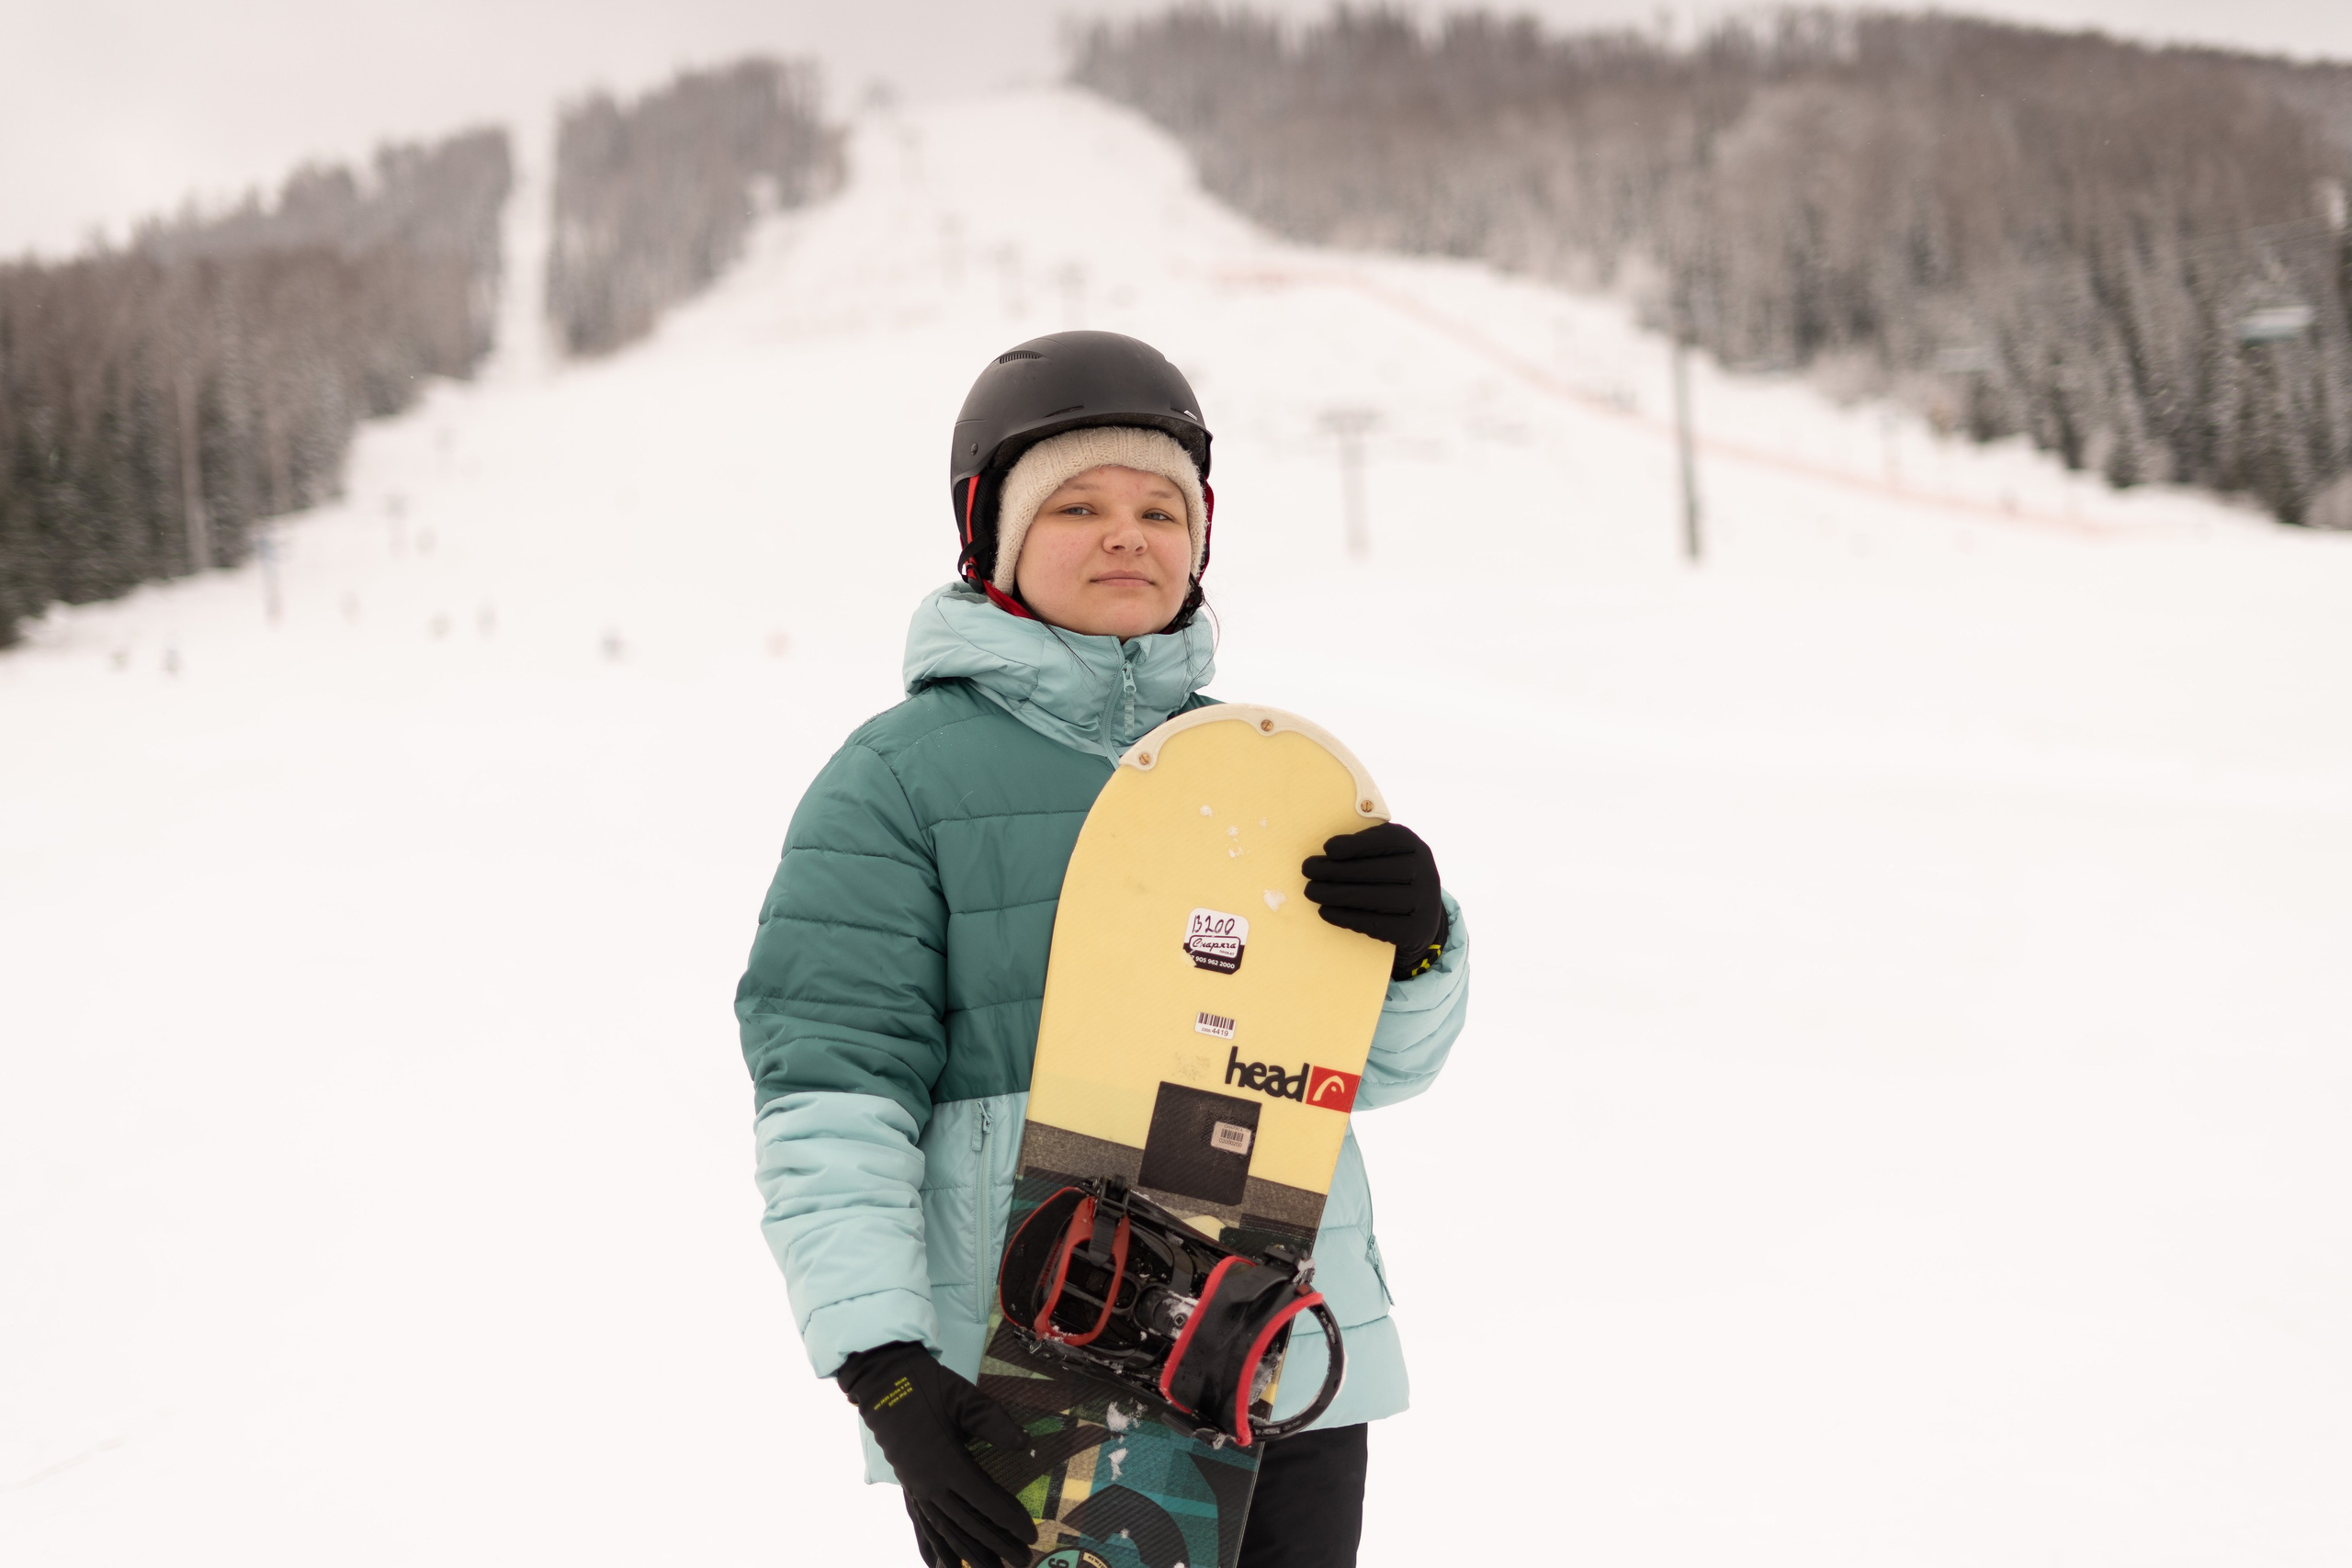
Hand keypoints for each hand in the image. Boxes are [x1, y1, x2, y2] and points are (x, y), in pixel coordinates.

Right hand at [836, 1342, 1037, 1567]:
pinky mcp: (908, 1484)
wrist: (884, 1379)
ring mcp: (916, 1486)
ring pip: (944, 1530)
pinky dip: (930, 1545)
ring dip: (967, 1553)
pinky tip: (937, 1565)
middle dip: (996, 1545)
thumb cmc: (928, 1385)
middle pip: (966, 1524)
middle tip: (1021, 1561)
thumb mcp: (966, 1399)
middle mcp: (930, 1483)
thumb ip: (996, 1424)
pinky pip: (920, 1522)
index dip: (1008, 1519)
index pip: (983, 1500)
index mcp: (946, 1463)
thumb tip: (1026, 1444)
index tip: (1030, 1534)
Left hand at [1302, 822, 1448, 979]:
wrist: (1420, 916)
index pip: (1387, 840)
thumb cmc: (1390, 877)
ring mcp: (1423, 903)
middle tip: (1308, 870)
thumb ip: (1364, 847)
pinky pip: (1376, 924)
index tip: (1328, 849)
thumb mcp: (1385, 854)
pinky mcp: (1415, 930)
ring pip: (1374, 898)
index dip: (1356, 844)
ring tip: (1311, 891)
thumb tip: (1327, 853)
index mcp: (1414, 846)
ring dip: (1337, 894)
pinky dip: (1347, 917)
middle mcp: (1425, 871)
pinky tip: (1325, 911)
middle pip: (1377, 870)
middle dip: (1337, 870)